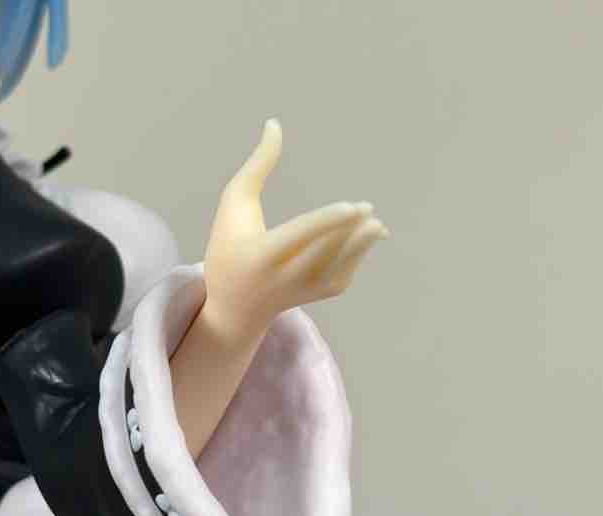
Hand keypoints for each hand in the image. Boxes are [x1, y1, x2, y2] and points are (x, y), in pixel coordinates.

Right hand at [203, 119, 387, 336]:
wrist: (233, 305)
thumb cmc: (229, 243)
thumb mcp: (234, 204)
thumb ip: (257, 165)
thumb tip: (275, 123)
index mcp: (260, 255)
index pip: (299, 237)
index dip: (327, 222)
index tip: (352, 208)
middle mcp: (283, 277)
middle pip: (324, 251)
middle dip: (349, 230)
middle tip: (366, 208)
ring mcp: (304, 289)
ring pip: (340, 263)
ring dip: (361, 241)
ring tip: (373, 221)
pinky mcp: (320, 294)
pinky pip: (346, 269)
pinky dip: (359, 250)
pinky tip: (369, 233)